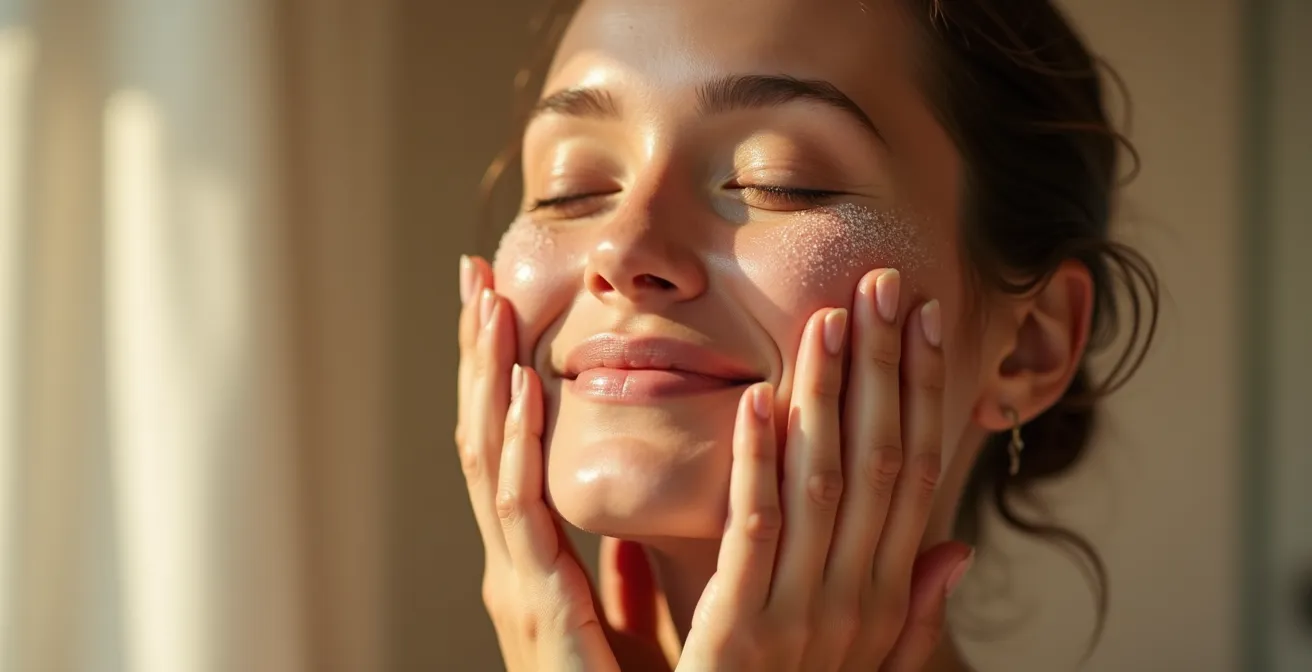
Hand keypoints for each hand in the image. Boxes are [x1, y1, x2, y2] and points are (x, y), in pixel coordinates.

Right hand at [456, 255, 625, 671]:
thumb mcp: (626, 633)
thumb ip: (622, 588)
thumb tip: (634, 551)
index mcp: (535, 563)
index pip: (512, 447)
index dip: (503, 375)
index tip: (503, 307)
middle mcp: (513, 563)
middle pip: (487, 437)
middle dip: (479, 357)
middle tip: (475, 275)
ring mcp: (514, 582)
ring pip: (490, 460)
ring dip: (488, 379)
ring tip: (488, 304)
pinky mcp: (535, 606)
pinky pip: (522, 513)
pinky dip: (517, 447)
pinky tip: (523, 388)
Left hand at [603, 268, 973, 671]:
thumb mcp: (865, 659)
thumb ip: (909, 609)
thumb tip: (959, 550)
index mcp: (883, 595)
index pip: (914, 473)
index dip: (922, 392)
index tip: (926, 319)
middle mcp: (857, 598)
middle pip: (879, 463)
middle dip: (886, 371)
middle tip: (886, 285)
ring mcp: (803, 616)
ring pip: (824, 483)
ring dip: (829, 396)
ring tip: (831, 320)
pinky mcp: (740, 632)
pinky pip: (755, 532)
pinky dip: (760, 462)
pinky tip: (761, 400)